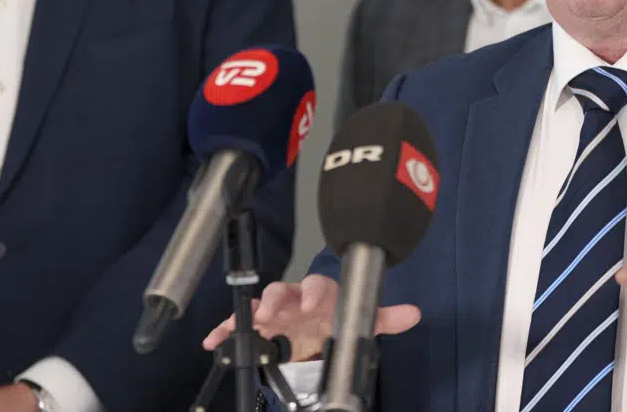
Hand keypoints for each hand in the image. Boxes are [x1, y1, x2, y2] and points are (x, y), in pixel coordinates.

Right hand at [203, 274, 420, 359]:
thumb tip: (414, 314)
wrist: (312, 329)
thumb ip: (384, 317)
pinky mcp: (259, 325)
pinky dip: (223, 330)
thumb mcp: (358, 318)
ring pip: (260, 304)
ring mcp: (274, 311)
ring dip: (251, 313)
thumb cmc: (332, 317)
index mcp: (318, 294)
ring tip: (240, 324)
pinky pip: (237, 324)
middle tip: (273, 311)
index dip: (313, 290)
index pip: (316, 285)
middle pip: (282, 290)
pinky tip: (213, 340)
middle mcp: (294, 299)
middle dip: (276, 299)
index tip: (311, 300)